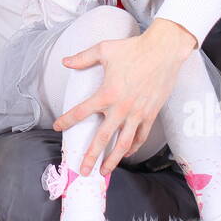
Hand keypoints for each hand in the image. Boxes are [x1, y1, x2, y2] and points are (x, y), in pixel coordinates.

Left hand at [54, 19, 197, 176]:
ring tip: (104, 171)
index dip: (67, 120)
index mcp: (107, 93)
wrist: (163, 51)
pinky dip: (133, 147)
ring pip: (124, 143)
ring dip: (113, 159)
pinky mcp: (151, 114)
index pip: (82, 111)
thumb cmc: (133, 49)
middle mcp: (121, 108)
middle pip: (103, 138)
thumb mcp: (104, 50)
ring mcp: (137, 113)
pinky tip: (126, 153)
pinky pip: (140, 136)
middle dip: (91, 156)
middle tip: (83, 171)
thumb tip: (65, 61)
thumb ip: (83, 58)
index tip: (58, 127)